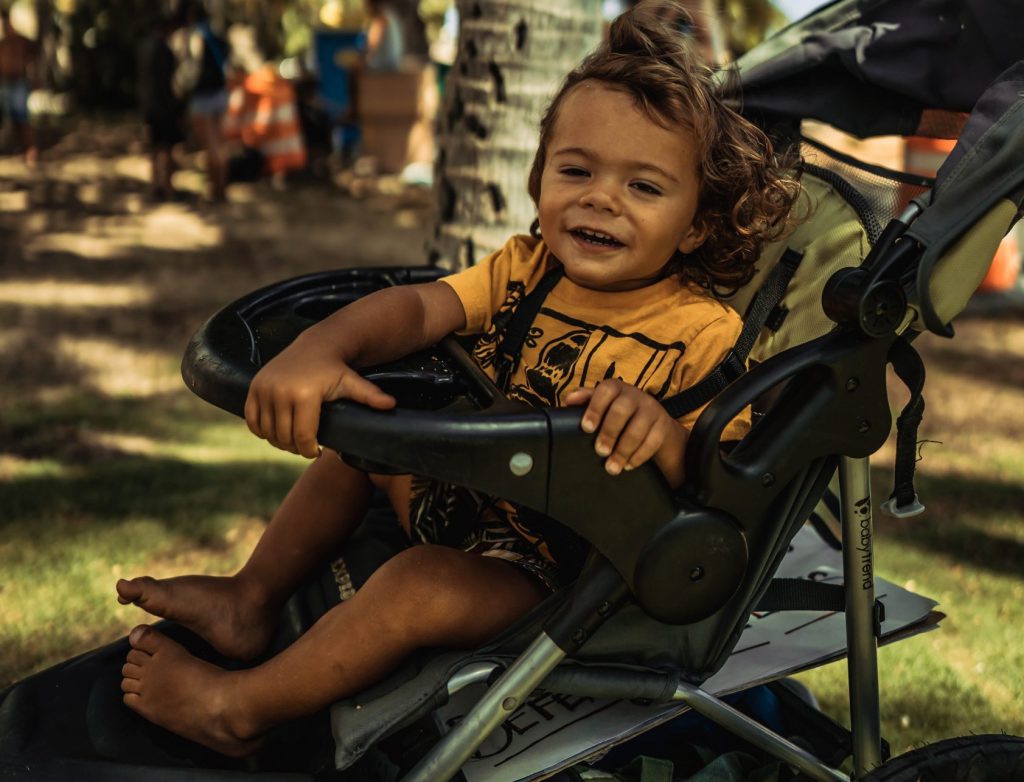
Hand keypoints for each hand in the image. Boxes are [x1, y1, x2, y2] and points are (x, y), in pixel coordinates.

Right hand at [244, 332, 394, 457]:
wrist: (314, 346)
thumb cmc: (336, 369)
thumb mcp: (352, 382)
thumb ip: (370, 395)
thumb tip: (392, 405)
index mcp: (305, 394)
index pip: (303, 437)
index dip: (310, 449)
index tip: (317, 451)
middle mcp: (280, 391)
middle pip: (284, 437)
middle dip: (295, 447)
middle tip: (306, 446)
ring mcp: (264, 389)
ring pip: (267, 432)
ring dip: (279, 441)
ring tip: (293, 439)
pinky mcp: (253, 388)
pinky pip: (252, 421)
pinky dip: (261, 430)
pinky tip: (276, 430)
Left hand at [564, 379, 686, 485]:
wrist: (652, 418)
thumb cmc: (618, 411)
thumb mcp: (603, 403)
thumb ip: (586, 400)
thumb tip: (569, 400)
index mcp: (616, 388)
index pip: (606, 391)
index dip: (595, 408)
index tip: (586, 428)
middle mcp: (635, 395)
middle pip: (622, 410)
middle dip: (609, 433)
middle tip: (600, 451)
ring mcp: (652, 410)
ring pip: (638, 429)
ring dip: (623, 450)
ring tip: (611, 467)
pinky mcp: (663, 426)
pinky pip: (652, 442)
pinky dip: (638, 456)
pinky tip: (627, 465)